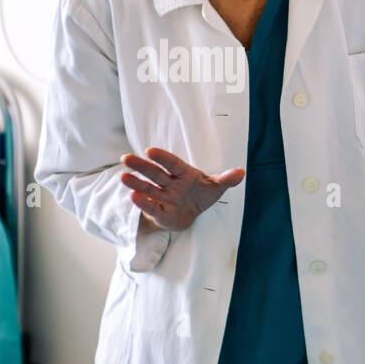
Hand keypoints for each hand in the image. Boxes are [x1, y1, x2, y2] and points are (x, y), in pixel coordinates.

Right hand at [118, 147, 243, 231]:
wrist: (192, 213)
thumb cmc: (201, 194)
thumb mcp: (216, 187)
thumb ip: (226, 179)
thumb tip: (241, 172)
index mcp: (183, 173)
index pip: (172, 164)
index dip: (163, 157)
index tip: (150, 150)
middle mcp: (170, 183)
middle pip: (155, 174)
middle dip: (141, 167)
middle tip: (126, 158)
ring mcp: (163, 197)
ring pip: (148, 189)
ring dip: (136, 184)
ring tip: (123, 177)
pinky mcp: (160, 212)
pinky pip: (152, 207)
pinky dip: (144, 203)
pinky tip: (133, 197)